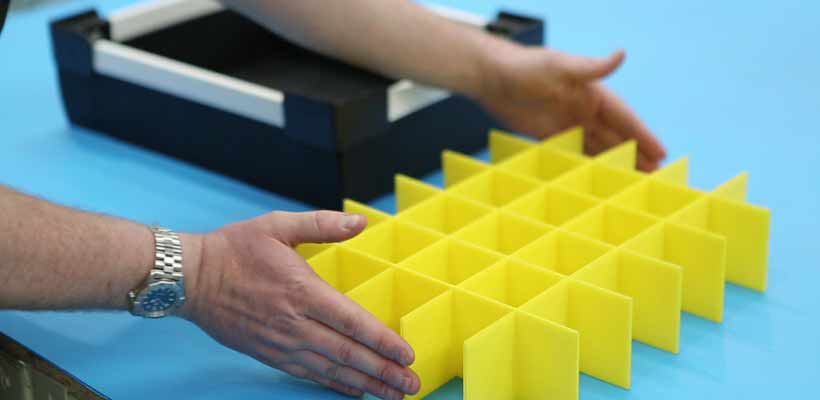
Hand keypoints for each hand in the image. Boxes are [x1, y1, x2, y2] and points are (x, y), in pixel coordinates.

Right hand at [180, 211, 419, 399]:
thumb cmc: (235, 249)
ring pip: (331, 370)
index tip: (406, 355)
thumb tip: (360, 222)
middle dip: (383, 372)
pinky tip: (355, 391)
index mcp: (301, 290)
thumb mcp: (278, 224)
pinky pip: (309, 374)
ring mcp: (281, 343)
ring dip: (365, 384)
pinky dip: (335, 385)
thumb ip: (322, 224)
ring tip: (392, 395)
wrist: (191, 278)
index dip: (382, 341)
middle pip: (348, 353)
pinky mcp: (270, 354)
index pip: (352, 321)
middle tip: (411, 385)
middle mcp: (294, 322)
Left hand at [477, 42, 666, 170]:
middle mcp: (586, 111)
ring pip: (600, 149)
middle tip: (658, 177)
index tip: (662, 153)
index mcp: (594, 94)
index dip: (643, 136)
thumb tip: (622, 54)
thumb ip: (589, 67)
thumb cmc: (525, 67)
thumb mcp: (558, 66)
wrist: (491, 79)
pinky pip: (576, 155)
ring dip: (617, 166)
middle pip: (617, 137)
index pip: (625, 118)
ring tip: (635, 185)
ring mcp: (570, 125)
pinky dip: (589, 168)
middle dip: (637, 156)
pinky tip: (599, 183)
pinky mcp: (552, 137)